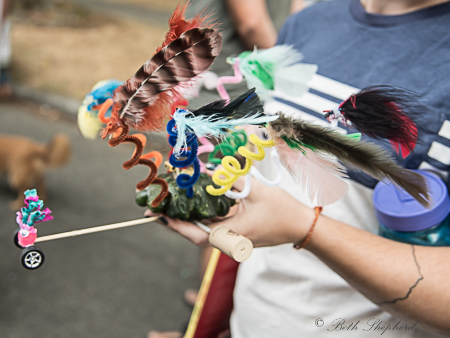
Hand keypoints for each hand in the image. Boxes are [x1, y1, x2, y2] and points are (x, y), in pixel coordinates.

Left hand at [146, 176, 315, 247]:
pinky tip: (193, 207)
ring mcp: (234, 240)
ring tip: (169, 207)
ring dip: (187, 221)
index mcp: (233, 234)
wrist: (301, 226)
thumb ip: (230, 181)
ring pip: (204, 232)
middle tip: (156, 210)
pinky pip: (215, 229)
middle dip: (175, 223)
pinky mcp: (237, 236)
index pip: (197, 234)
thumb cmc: (282, 210)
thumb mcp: (256, 191)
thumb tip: (209, 171)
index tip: (159, 216)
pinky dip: (202, 219)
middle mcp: (230, 242)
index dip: (176, 226)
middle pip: (195, 235)